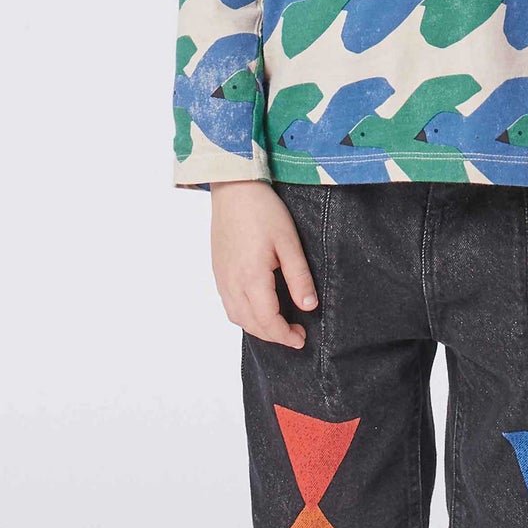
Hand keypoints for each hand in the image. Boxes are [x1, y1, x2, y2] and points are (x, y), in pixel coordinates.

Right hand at [209, 181, 318, 347]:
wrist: (234, 188)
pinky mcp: (218, 270)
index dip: (285, 335)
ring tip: (278, 325)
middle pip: (251, 324)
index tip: (301, 338)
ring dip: (257, 327)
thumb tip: (308, 307)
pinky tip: (258, 308)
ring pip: (236, 317)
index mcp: (251, 277)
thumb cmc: (263, 210)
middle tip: (295, 335)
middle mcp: (232, 282)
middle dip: (273, 336)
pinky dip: (244, 315)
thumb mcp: (289, 242)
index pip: (267, 320)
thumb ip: (299, 277)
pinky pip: (228, 304)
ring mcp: (222, 277)